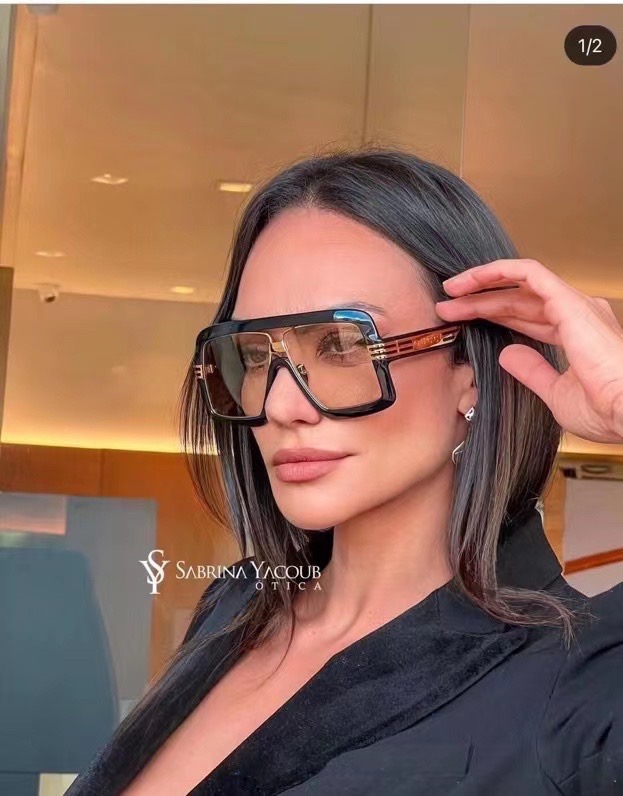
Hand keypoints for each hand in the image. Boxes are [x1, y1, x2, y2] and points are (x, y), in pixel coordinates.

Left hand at [434, 258, 622, 443]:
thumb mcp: (556, 393)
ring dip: (482, 287)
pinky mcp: (568, 301)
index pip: (527, 318)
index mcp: (577, 336)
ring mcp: (574, 305)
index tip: (461, 322)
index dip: (493, 317)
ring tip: (450, 292)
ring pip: (519, 285)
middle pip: (518, 301)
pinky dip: (498, 272)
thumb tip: (506, 354)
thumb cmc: (607, 410)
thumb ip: (532, 370)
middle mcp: (577, 315)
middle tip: (446, 307)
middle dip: (479, 302)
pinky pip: (529, 273)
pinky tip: (471, 279)